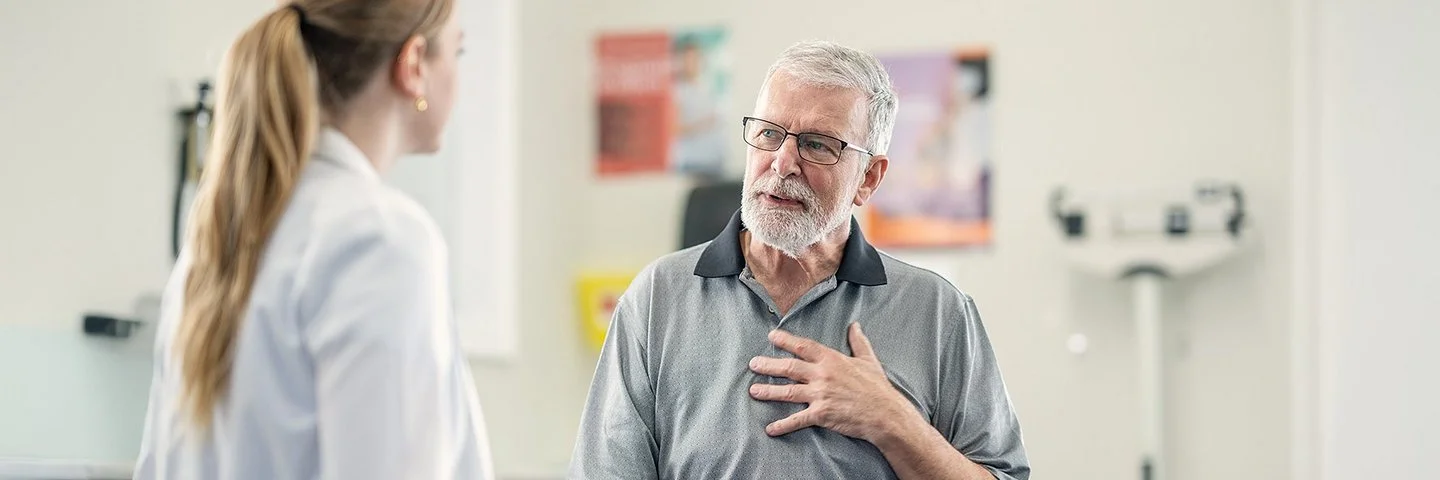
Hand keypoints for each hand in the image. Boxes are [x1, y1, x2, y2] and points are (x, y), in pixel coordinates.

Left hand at [747, 323, 920, 442]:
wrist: (885, 413)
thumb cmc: (877, 387)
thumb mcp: (868, 360)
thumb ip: (859, 342)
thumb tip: (855, 325)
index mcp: (831, 360)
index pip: (803, 346)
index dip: (786, 340)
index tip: (771, 336)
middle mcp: (822, 375)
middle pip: (789, 367)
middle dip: (768, 365)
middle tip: (753, 364)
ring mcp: (820, 395)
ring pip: (788, 392)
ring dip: (769, 391)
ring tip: (753, 391)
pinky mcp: (821, 414)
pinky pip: (797, 420)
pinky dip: (782, 425)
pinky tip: (770, 428)